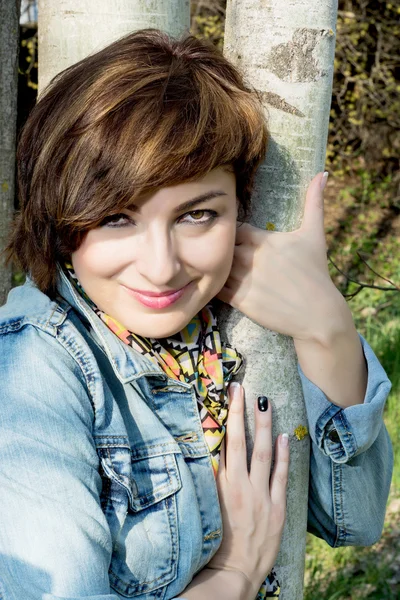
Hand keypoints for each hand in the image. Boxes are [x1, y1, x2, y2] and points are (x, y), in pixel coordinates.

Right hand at [207, 383, 288, 598]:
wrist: (234, 571)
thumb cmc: (218, 540)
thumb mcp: (211, 506)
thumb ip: (214, 479)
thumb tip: (215, 451)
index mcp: (221, 484)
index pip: (224, 442)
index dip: (228, 416)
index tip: (230, 395)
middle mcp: (239, 485)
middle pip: (241, 441)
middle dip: (242, 413)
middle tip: (243, 389)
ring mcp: (259, 495)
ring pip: (262, 453)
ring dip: (264, 426)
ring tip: (265, 403)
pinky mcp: (276, 508)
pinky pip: (280, 475)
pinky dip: (283, 455)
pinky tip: (284, 436)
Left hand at [217, 172, 348, 342]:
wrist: (318, 314)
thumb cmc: (316, 273)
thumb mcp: (315, 235)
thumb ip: (314, 202)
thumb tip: (323, 173)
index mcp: (264, 240)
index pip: (235, 228)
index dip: (233, 232)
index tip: (236, 238)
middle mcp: (251, 259)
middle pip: (223, 246)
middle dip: (221, 248)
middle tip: (218, 251)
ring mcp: (245, 280)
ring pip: (218, 266)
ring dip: (215, 266)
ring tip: (214, 267)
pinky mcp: (241, 301)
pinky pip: (217, 289)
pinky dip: (214, 285)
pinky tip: (217, 284)